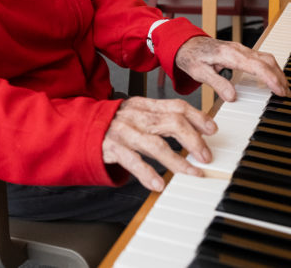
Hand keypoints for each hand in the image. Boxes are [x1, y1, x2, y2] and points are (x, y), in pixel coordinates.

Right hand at [101, 96, 216, 191]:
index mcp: (145, 105)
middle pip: (172, 123)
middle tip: (206, 156)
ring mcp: (123, 132)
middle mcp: (136, 116)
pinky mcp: (111, 148)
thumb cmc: (113, 124)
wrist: (77, 128)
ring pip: (156, 144)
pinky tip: (159, 184)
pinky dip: (147, 173)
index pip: (177, 106)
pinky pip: (133, 161)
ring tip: (192, 172)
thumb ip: (160, 118)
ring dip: (178, 161)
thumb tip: (192, 129)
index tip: (213, 129)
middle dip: (194, 140)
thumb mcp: (137, 114)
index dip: (197, 117)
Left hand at [174, 36, 288, 102]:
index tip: (279, 90)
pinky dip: (271, 68)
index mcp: (229, 54)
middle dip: (279, 77)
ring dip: (277, 72)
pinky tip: (274, 78)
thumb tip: (232, 96)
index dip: (270, 78)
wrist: (185, 43)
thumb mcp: (199, 72)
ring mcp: (241, 49)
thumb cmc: (191, 56)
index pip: (256, 66)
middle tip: (287, 94)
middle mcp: (238, 49)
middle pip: (266, 61)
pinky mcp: (242, 52)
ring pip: (266, 58)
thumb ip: (217, 83)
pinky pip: (261, 58)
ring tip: (284, 89)